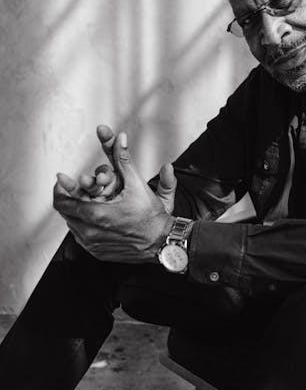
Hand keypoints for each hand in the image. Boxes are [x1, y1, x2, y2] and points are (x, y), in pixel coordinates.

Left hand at [53, 127, 176, 262]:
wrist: (161, 242)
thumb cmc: (151, 215)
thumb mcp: (137, 184)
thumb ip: (125, 159)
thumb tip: (120, 137)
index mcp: (96, 214)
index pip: (62, 202)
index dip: (60, 189)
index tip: (61, 180)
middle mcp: (90, 231)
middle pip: (64, 213)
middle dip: (68, 198)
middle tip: (71, 188)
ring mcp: (92, 244)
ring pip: (72, 225)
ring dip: (76, 212)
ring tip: (85, 202)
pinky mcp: (97, 252)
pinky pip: (81, 238)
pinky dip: (84, 226)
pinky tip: (94, 218)